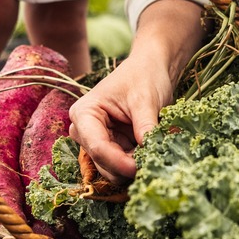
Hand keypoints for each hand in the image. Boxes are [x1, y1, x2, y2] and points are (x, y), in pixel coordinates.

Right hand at [68, 57, 172, 179]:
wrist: (150, 69)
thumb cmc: (144, 76)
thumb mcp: (146, 99)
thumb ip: (145, 125)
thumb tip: (149, 150)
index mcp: (84, 113)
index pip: (97, 146)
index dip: (118, 162)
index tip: (139, 168)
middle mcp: (84, 130)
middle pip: (101, 162)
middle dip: (126, 166)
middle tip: (152, 160)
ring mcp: (97, 140)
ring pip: (111, 169)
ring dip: (132, 167)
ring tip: (154, 153)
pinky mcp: (112, 147)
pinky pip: (121, 165)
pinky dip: (136, 164)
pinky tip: (150, 153)